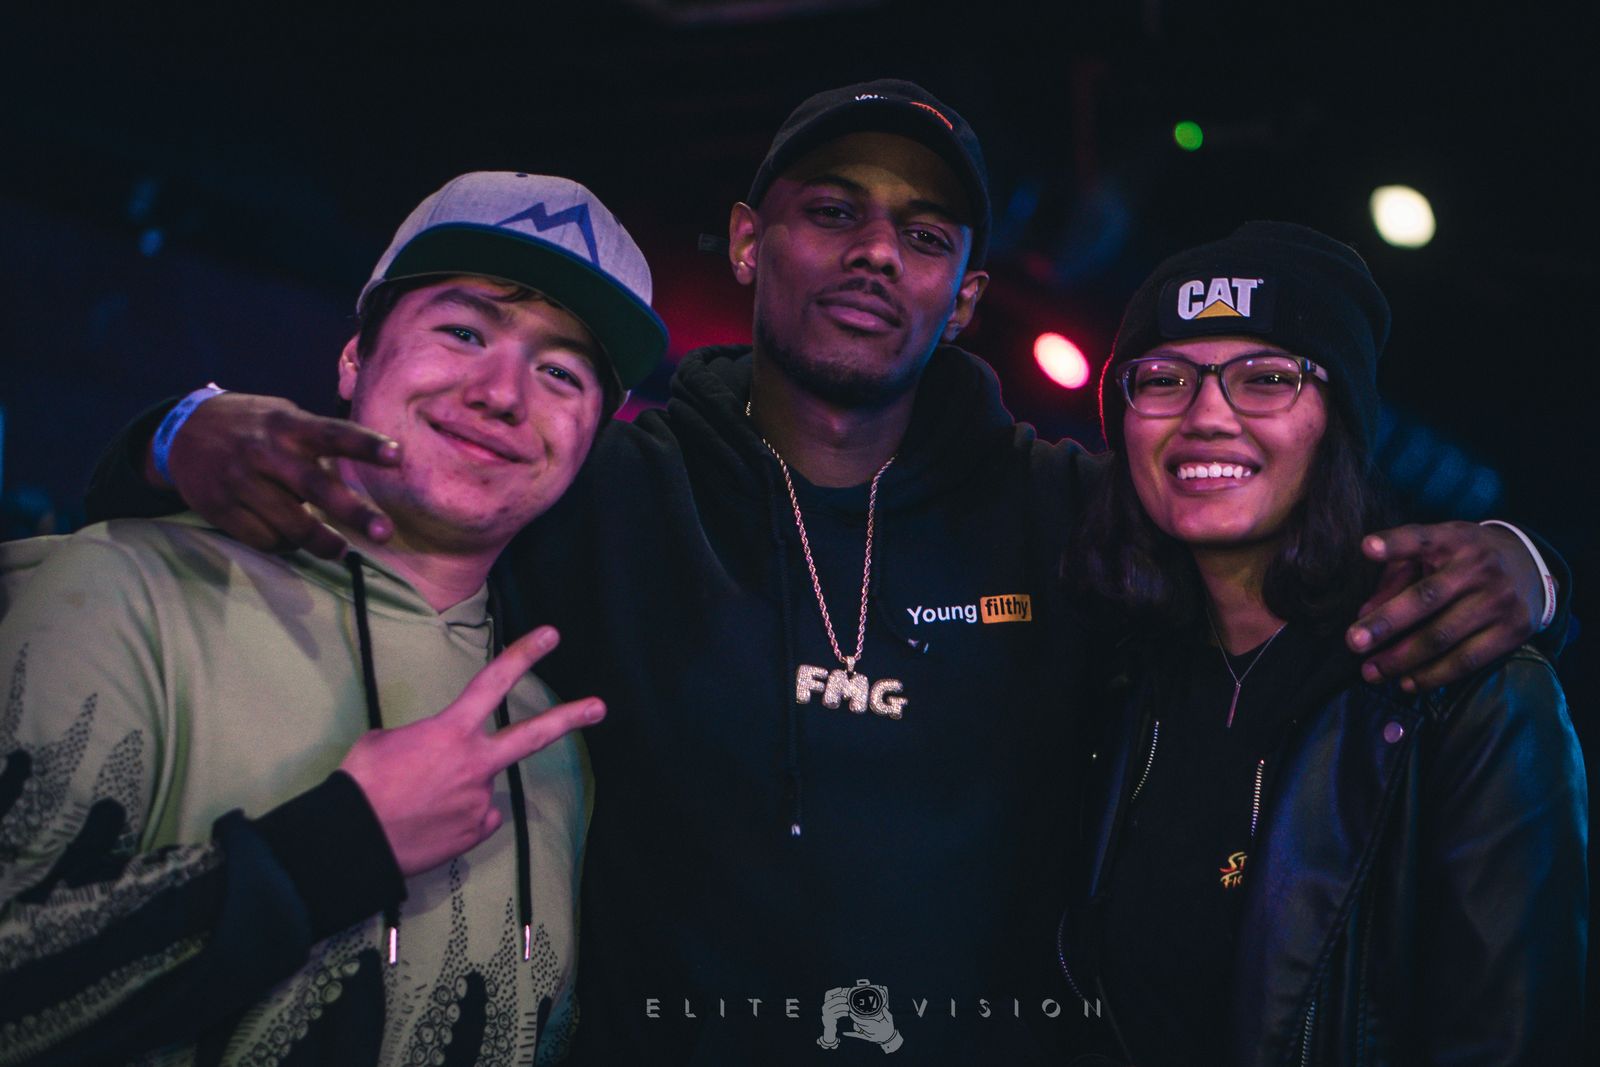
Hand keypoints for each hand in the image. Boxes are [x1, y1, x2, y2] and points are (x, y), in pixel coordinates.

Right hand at [155, 393, 401, 558]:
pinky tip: (290, 540)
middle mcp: (266, 453)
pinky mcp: (221, 509)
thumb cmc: (251, 426)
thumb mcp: (282, 417)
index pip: (333, 434)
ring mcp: (241, 483)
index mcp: (287, 426)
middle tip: (384, 533)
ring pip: (291, 525)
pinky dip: (284, 545)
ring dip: (322, 542)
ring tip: (340, 549)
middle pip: (317, 488)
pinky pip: (264, 539)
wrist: (180, 432)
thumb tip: (360, 468)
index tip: (398, 456)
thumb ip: (315, 439)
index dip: (366, 446)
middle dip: (355, 513)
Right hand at [338, 626, 603, 876]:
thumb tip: (429, 753)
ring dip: (455, 790)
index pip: (492, 683)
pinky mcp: (476, 832)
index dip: (523, 656)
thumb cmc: (361, 784)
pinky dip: (456, 817)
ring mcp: (480, 800)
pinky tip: (429, 824)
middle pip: (532, 736)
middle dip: (569, 718)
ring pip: (478, 785)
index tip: (550, 636)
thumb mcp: (381, 743)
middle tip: (599, 707)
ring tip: (417, 804)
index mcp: (450, 732)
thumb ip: (418, 740)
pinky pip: (474, 817)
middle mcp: (475, 764)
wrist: (352, 841)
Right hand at [819, 988, 849, 1048]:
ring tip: (848, 1008)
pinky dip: (843, 1013)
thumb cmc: (834, 1015)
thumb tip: (846, 995)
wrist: (830, 1027)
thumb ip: (837, 1002)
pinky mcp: (830, 1019)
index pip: (828, 994)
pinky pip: (837, 1014)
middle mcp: (825, 1007)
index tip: (841, 988)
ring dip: (843, 1007)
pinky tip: (847, 1014)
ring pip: (836, 1007)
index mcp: (826, 1003)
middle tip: (846, 1000)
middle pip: (832, 1000)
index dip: (834, 990)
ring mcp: (826, 1013)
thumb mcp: (834, 1008)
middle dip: (840, 999)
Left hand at [842, 1002, 899, 1050]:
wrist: (889, 1038)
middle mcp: (872, 1032)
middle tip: (851, 1014)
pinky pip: (858, 1036)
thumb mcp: (890, 1020)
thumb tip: (883, 1007)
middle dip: (855, 1020)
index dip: (857, 1019)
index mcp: (876, 1026)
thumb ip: (886, 1014)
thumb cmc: (889, 1027)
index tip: (851, 1014)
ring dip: (855, 1025)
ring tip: (855, 1020)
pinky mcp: (867, 1038)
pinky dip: (851, 1034)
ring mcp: (869, 1036)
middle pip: (860, 1026)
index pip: (864, 1022)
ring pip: (858, 1030)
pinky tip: (844, 1033)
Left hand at [1346, 522, 1543, 691]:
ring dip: (1401, 659)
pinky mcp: (1513, 630)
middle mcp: (1479, 567)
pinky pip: (1467, 660)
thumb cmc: (1462, 560)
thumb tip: (1364, 614)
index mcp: (1454, 539)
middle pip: (1426, 598)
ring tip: (1371, 672)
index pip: (1421, 538)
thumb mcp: (1433, 553)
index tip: (1367, 548)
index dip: (1394, 544)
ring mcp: (1499, 599)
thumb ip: (1396, 577)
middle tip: (1353, 643)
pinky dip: (1433, 675)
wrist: (1530, 567)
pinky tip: (1406, 683)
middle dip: (1386, 623)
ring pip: (1442, 636)